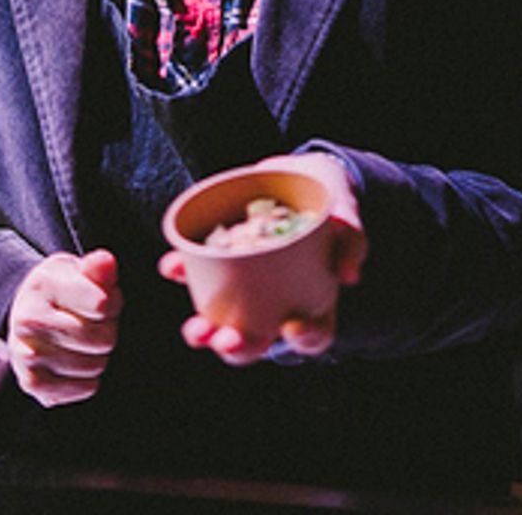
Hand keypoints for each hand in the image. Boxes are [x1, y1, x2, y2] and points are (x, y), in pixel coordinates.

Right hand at [8, 248, 121, 406]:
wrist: (26, 317)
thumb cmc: (62, 292)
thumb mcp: (78, 270)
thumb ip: (97, 267)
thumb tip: (105, 262)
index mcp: (43, 284)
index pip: (103, 305)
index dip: (113, 303)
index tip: (103, 300)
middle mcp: (29, 319)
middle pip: (102, 339)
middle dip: (107, 331)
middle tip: (94, 323)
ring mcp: (27, 354)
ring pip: (95, 366)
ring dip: (98, 355)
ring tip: (83, 341)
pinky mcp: (32, 383)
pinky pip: (85, 388)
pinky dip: (88, 379)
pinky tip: (74, 360)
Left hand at [157, 151, 366, 366]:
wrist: (297, 174)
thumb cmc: (327, 202)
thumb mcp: (344, 215)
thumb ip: (350, 239)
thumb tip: (348, 274)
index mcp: (311, 300)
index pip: (313, 333)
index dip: (304, 337)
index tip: (293, 325)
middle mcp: (275, 301)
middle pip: (257, 338)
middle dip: (238, 347)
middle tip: (227, 340)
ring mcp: (244, 284)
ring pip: (222, 319)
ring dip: (204, 330)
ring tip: (196, 329)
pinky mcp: (219, 258)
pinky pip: (197, 273)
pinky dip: (181, 272)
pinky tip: (171, 267)